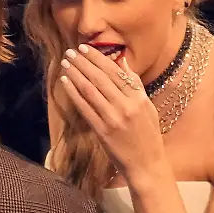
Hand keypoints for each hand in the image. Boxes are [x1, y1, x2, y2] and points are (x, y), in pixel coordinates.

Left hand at [58, 45, 168, 182]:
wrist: (147, 164)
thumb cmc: (148, 135)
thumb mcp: (147, 107)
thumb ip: (135, 84)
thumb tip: (123, 61)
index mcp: (138, 98)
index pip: (115, 72)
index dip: (98, 58)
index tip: (85, 48)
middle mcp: (126, 106)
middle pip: (100, 78)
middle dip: (84, 62)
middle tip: (71, 51)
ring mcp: (113, 118)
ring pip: (90, 90)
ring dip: (76, 74)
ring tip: (66, 62)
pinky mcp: (102, 131)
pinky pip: (84, 108)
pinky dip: (73, 93)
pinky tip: (65, 82)